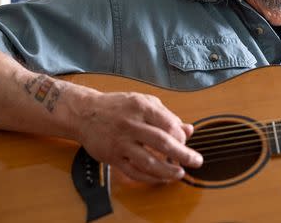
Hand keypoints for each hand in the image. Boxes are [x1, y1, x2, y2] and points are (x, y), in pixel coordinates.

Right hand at [75, 90, 202, 182]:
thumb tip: (189, 130)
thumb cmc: (118, 107)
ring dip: (167, 170)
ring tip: (180, 174)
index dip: (181, 136)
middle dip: (183, 154)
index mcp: (141, 107)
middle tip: (196, 161)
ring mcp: (120, 143)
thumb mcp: (144, 102)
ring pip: (148, 161)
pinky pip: (133, 172)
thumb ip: (167, 115)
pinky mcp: (112, 157)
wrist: (85, 113)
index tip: (185, 142)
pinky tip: (160, 178)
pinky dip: (149, 178)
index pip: (168, 124)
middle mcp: (131, 125)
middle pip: (162, 143)